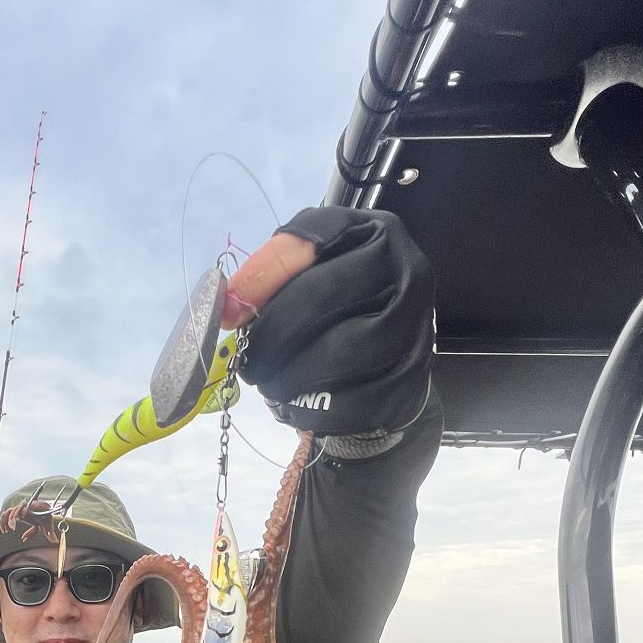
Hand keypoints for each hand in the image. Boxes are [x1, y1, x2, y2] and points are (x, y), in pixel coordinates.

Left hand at [225, 206, 434, 442]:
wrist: (390, 355)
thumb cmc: (340, 304)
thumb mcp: (309, 270)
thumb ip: (268, 275)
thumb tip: (227, 307)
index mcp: (377, 234)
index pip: (310, 243)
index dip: (261, 279)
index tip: (229, 313)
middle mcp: (407, 273)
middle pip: (321, 298)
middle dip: (271, 335)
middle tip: (247, 360)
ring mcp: (414, 328)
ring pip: (339, 352)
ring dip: (290, 375)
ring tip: (270, 382)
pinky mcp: (410, 380)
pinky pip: (353, 399)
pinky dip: (314, 408)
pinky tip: (297, 404)